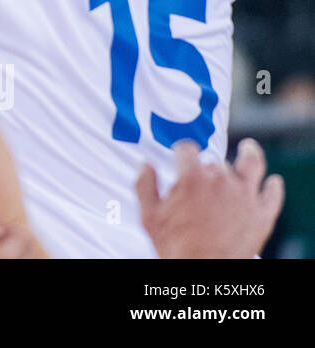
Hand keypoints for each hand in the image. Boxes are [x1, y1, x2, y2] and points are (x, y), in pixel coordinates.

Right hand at [136, 138, 283, 258]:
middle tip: (203, 178)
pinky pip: (272, 194)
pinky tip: (273, 182)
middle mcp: (221, 181)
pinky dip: (273, 186)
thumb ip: (144, 186)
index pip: (187, 149)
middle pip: (215, 162)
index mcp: (192, 178)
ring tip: (248, 149)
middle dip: (207, 166)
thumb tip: (145, 165)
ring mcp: (245, 196)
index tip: (180, 154)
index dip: (181, 150)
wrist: (205, 270)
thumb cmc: (175, 246)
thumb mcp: (149, 217)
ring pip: (250, 165)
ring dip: (248, 154)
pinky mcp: (262, 215)